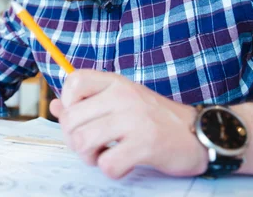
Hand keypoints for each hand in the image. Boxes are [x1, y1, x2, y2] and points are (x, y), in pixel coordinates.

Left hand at [49, 69, 207, 178]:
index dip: (67, 104)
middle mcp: (123, 96)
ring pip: (83, 141)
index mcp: (115, 83)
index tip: (81, 118)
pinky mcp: (146, 144)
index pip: (74, 81)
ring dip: (88, 157)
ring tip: (103, 155)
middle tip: (92, 146)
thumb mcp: (121, 102)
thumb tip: (54, 106)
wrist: (198, 132)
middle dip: (75, 140)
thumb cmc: (155, 119)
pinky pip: (108, 164)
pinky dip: (110, 170)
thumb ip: (88, 103)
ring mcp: (134, 119)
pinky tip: (122, 163)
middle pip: (71, 119)